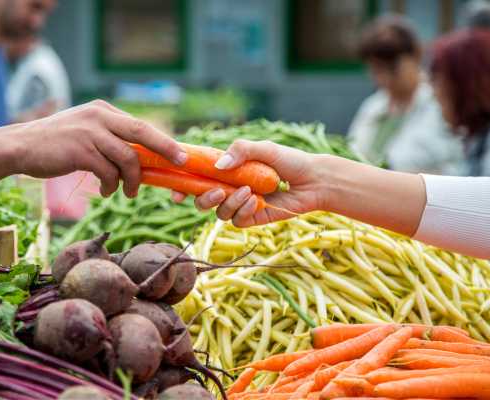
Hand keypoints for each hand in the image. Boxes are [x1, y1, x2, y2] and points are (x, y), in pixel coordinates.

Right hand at [11, 100, 186, 196]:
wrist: (19, 146)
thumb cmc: (54, 144)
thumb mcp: (84, 132)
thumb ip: (109, 139)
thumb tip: (137, 160)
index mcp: (103, 110)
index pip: (140, 125)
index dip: (163, 140)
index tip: (180, 153)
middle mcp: (99, 116)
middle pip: (143, 132)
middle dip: (166, 148)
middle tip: (180, 163)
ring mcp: (90, 132)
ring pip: (127, 157)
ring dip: (133, 179)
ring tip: (128, 192)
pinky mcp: (80, 150)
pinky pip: (108, 172)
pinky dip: (112, 185)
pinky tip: (106, 191)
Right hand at [174, 140, 328, 226]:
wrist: (314, 180)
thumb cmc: (289, 160)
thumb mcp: (263, 148)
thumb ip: (240, 150)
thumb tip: (217, 167)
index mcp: (226, 171)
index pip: (197, 178)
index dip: (182, 186)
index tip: (175, 192)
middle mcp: (229, 188)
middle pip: (201, 200)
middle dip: (203, 198)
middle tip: (216, 190)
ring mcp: (240, 205)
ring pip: (218, 213)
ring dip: (228, 203)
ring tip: (247, 191)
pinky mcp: (252, 218)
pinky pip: (236, 220)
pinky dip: (243, 210)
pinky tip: (256, 200)